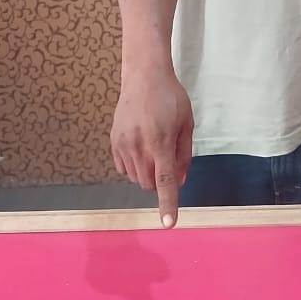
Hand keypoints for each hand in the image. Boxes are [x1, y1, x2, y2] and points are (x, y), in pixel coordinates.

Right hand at [111, 69, 193, 227]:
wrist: (144, 76)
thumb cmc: (171, 98)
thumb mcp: (187, 125)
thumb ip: (184, 155)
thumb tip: (179, 182)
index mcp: (160, 142)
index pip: (164, 181)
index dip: (167, 203)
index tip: (168, 223)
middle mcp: (138, 146)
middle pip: (148, 184)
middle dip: (160, 181)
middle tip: (168, 157)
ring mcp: (123, 144)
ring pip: (136, 178)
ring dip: (148, 174)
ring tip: (155, 147)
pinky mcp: (114, 141)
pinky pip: (123, 168)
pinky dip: (134, 167)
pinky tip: (141, 148)